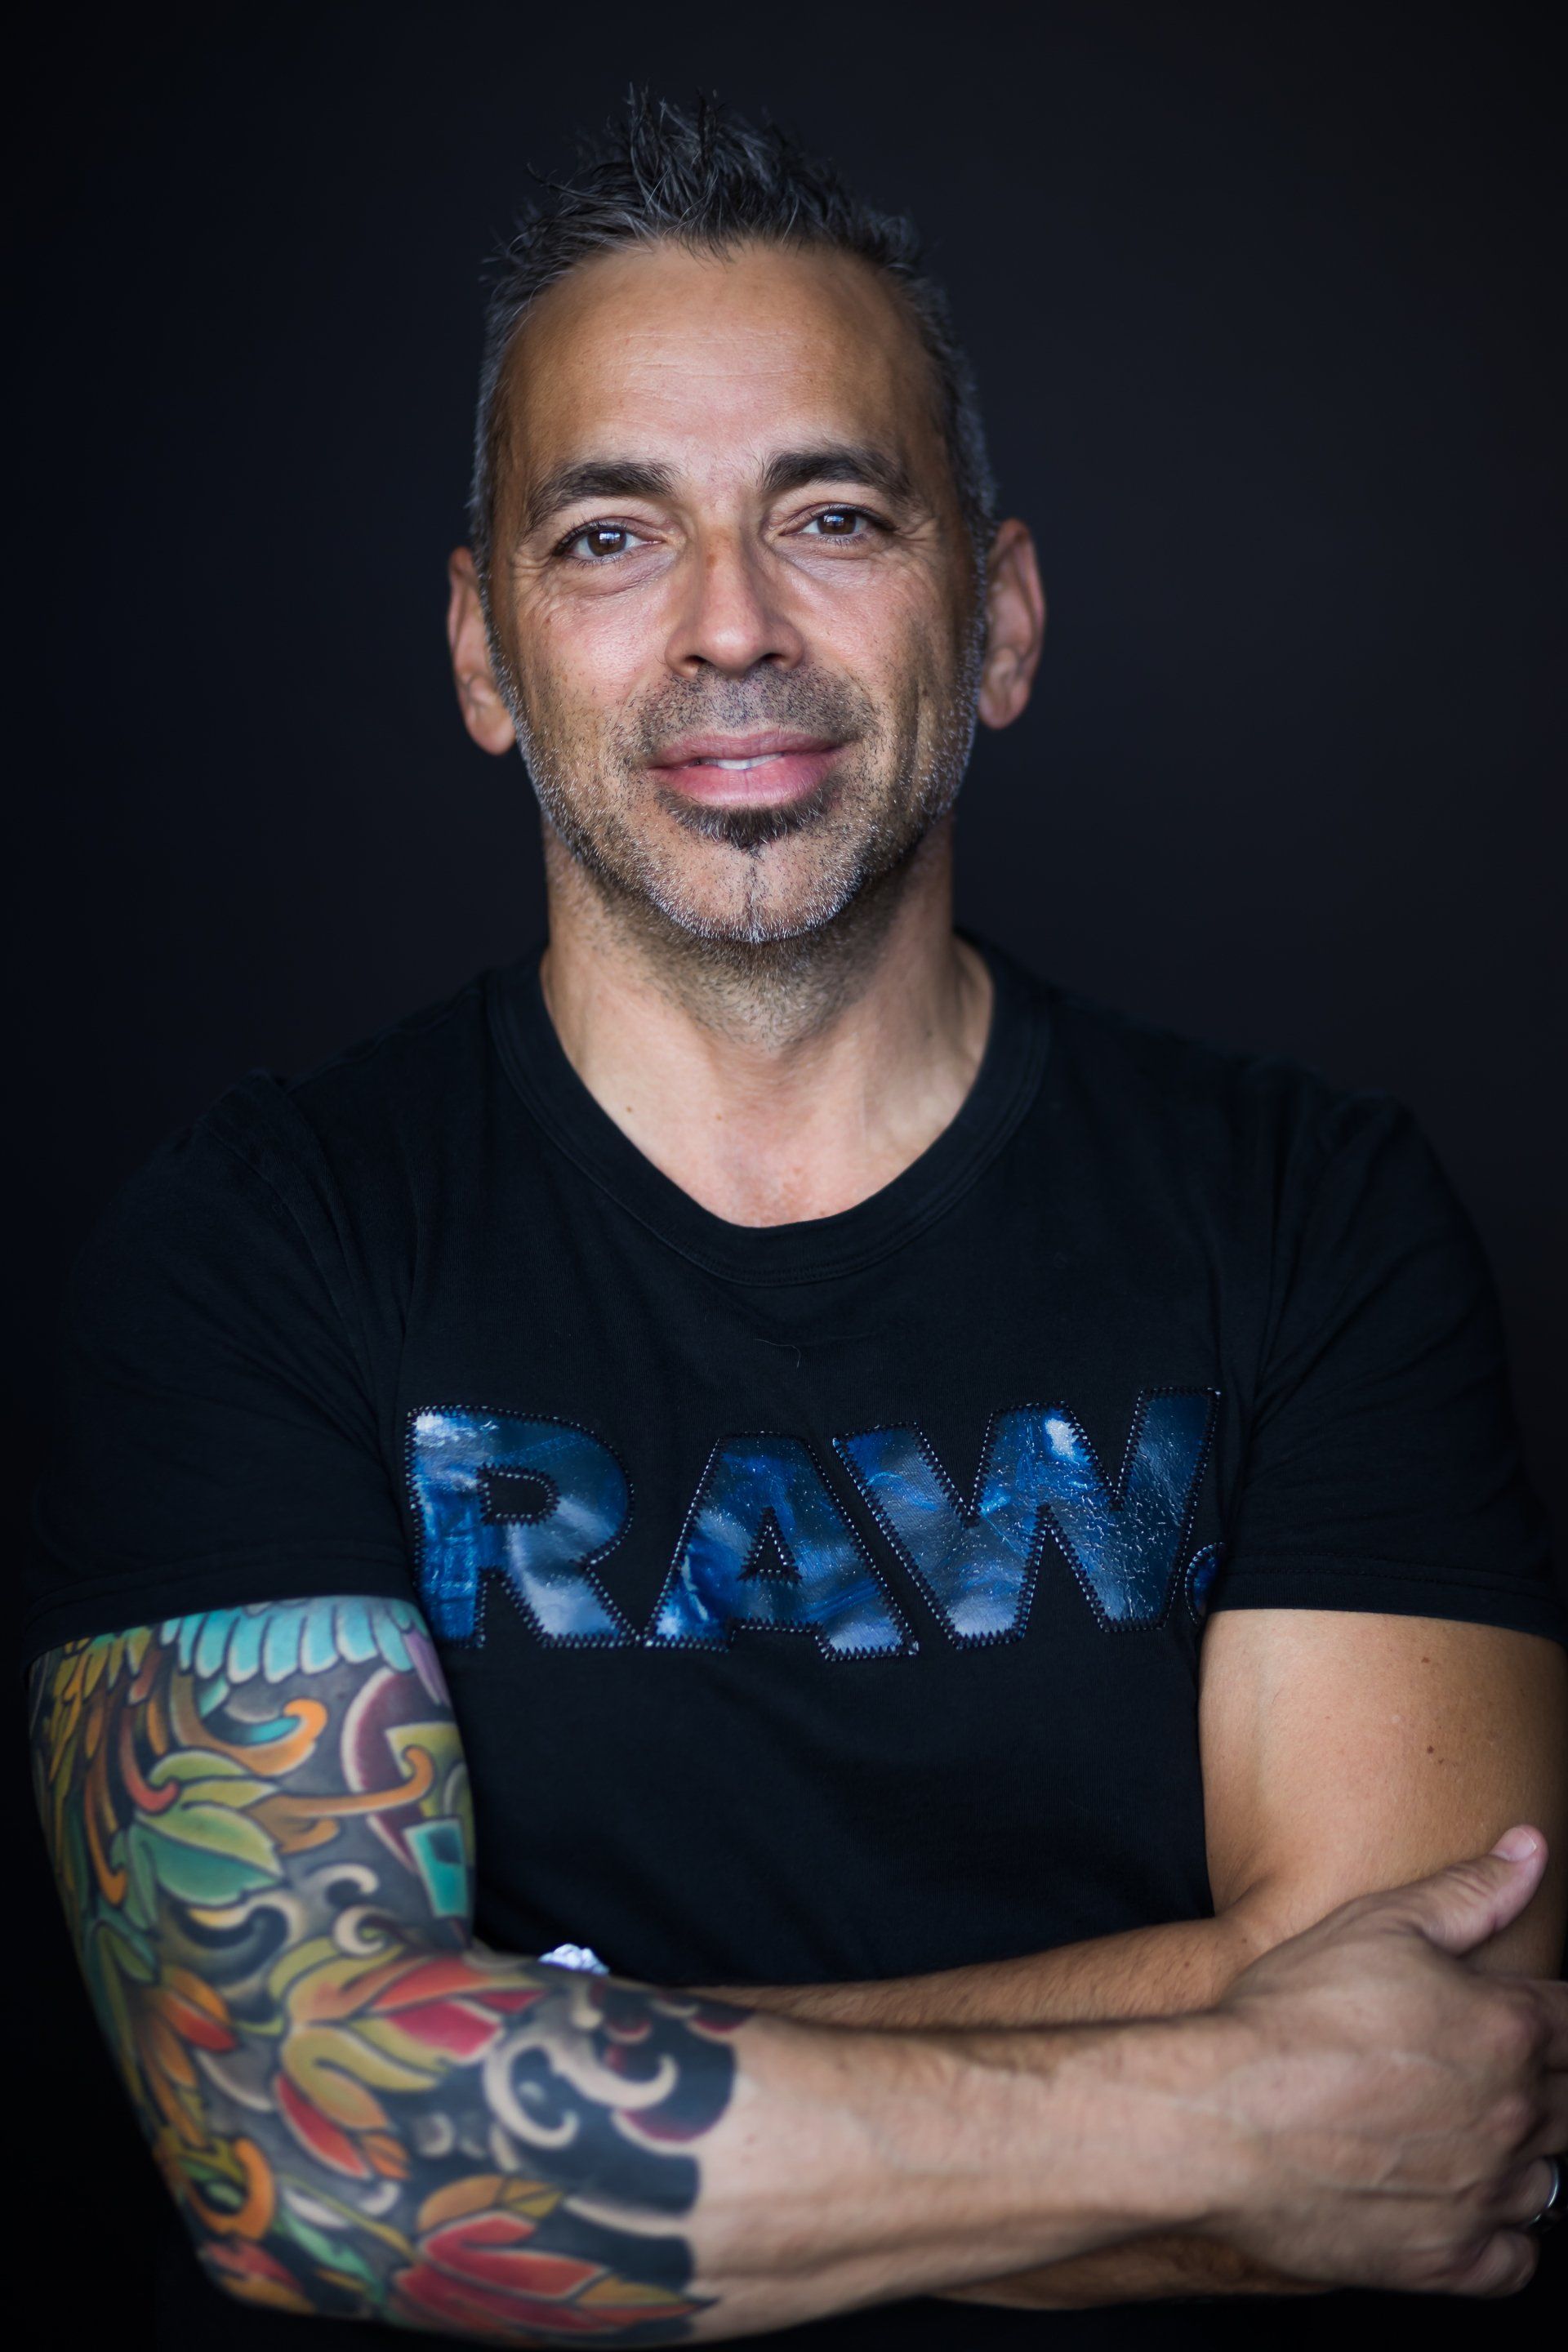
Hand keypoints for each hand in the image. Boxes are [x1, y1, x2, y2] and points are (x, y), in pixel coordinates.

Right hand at [1204, 1825, 1566, 2295]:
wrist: (1223, 2119)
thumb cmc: (1291, 2015)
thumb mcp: (1377, 1924)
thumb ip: (1469, 1891)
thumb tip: (1531, 1850)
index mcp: (1507, 2029)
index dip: (1562, 2017)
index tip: (1538, 2020)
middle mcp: (1512, 2115)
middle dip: (1552, 2084)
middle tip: (1491, 2069)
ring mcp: (1483, 2193)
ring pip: (1551, 2184)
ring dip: (1527, 2156)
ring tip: (1479, 2133)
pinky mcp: (1446, 2258)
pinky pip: (1517, 2260)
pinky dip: (1506, 2236)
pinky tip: (1470, 2203)